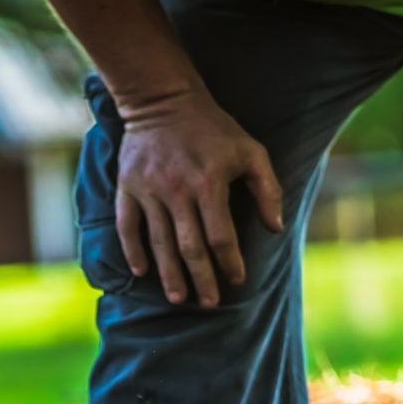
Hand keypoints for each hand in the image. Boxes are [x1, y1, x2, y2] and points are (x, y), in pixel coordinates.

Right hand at [114, 87, 283, 306]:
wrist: (162, 99)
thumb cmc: (213, 128)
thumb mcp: (250, 150)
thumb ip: (267, 188)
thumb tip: (275, 228)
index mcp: (209, 182)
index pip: (220, 235)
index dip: (229, 262)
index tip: (236, 280)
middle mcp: (177, 190)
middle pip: (189, 246)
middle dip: (201, 279)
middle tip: (209, 303)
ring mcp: (149, 190)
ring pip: (159, 242)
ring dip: (170, 274)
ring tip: (178, 298)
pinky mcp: (127, 187)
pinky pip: (127, 226)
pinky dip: (133, 251)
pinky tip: (142, 272)